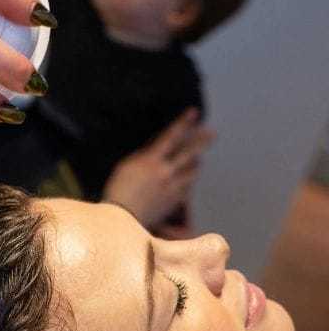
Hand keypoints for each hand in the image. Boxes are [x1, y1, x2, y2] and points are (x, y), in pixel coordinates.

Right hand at [102, 109, 214, 228]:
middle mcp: (165, 172)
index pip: (171, 137)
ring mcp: (172, 187)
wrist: (122, 218)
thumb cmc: (118, 190)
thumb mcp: (127, 166)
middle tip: (212, 133)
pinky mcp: (174, 202)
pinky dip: (188, 182)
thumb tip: (156, 147)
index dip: (184, 123)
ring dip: (195, 163)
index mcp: (151, 160)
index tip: (194, 113)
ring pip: (192, 171)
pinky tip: (188, 180)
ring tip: (198, 159)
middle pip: (189, 153)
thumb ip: (144, 155)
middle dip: (201, 141)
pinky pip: (188, 188)